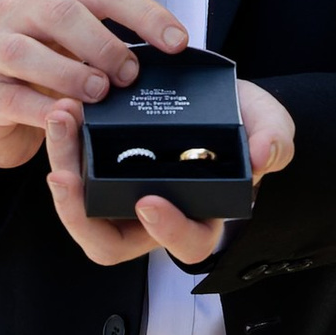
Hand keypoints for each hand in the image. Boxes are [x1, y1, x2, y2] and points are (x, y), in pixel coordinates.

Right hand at [0, 0, 189, 185]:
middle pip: (62, 11)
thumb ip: (114, 44)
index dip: (145, 13)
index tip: (177, 42)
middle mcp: (17, 12)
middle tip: (130, 74)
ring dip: (73, 74)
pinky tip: (71, 118)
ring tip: (101, 95)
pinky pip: (15, 99)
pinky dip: (47, 110)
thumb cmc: (45, 77)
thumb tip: (170, 53)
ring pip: (28, 50)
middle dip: (105, 43)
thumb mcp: (81, 50)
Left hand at [40, 79, 293, 266]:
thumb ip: (274, 140)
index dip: (168, 229)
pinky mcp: (101, 165)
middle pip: (108, 238)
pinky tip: (63, 111)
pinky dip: (64, 144)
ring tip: (61, 122)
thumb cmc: (244, 121)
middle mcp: (155, 214)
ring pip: (80, 204)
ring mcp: (123, 193)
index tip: (150, 202)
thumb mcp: (268, 125)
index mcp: (201, 216)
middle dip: (80, 212)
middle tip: (65, 176)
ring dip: (64, 167)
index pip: (186, 242)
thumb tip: (264, 156)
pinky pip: (73, 168)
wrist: (216, 93)